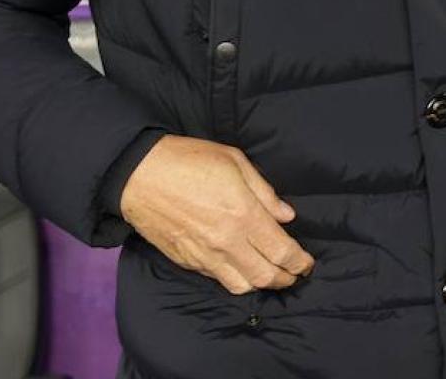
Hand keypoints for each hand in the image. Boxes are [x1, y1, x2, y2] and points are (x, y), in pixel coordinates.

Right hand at [119, 135, 315, 295]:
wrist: (138, 175)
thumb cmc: (189, 160)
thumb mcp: (235, 162)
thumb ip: (264, 192)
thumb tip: (286, 215)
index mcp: (243, 214)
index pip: (281, 252)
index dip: (300, 262)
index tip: (307, 263)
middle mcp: (226, 241)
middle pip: (265, 276)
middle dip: (286, 279)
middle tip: (295, 273)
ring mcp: (204, 255)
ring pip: (241, 285)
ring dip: (261, 284)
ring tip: (271, 274)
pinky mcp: (186, 261)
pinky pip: (217, 279)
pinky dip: (235, 278)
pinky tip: (241, 268)